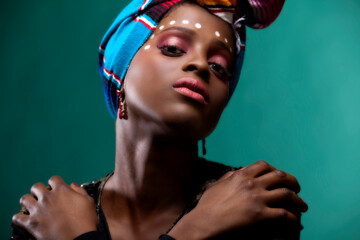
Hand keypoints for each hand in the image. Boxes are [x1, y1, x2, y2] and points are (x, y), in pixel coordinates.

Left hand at [12, 176, 97, 239]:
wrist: (79, 239)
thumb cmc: (86, 221)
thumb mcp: (89, 202)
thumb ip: (80, 191)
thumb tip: (73, 185)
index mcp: (62, 190)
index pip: (53, 179)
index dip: (55, 183)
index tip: (56, 188)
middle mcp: (48, 197)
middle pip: (36, 186)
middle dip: (39, 190)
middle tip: (43, 197)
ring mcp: (38, 210)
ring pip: (24, 199)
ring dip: (28, 201)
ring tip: (32, 206)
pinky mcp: (31, 223)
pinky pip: (17, 217)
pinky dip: (19, 218)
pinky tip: (24, 219)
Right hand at [169, 160, 307, 239]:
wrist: (204, 223)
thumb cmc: (207, 206)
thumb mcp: (217, 185)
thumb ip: (229, 176)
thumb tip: (236, 172)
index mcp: (241, 174)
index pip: (264, 166)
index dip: (275, 170)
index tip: (280, 177)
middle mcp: (252, 183)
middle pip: (280, 177)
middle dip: (292, 182)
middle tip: (297, 189)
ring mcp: (257, 199)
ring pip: (287, 194)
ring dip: (298, 200)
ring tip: (302, 206)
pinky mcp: (261, 215)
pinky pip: (284, 215)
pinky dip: (293, 218)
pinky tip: (295, 222)